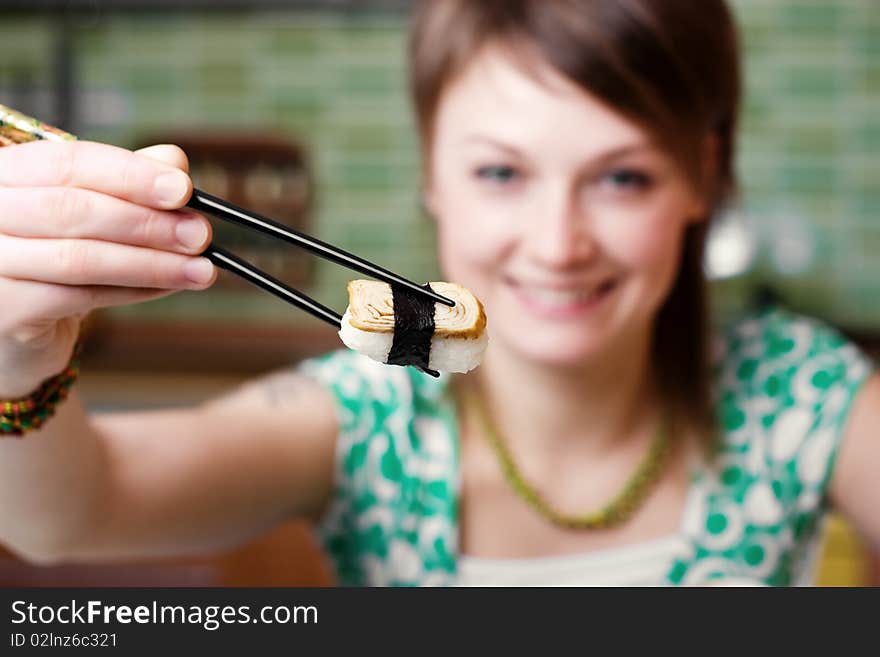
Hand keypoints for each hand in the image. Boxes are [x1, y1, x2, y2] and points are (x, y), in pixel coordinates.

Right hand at [0, 140, 215, 396]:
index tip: (183, 189)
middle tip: (200, 234)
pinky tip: (169, 288)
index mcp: (3, 175)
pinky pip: (80, 297)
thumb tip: (175, 159)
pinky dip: (134, 291)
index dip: (130, 175)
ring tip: (201, 269)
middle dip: (147, 223)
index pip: (68, 163)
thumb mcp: (87, 209)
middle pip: (74, 211)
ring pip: (81, 259)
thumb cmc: (50, 256)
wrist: (12, 327)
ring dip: (151, 263)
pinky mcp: (4, 311)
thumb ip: (126, 181)